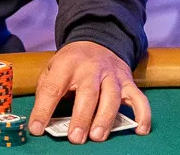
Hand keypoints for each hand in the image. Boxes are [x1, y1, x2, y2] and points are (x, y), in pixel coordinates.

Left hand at [26, 41, 151, 144]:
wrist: (98, 41)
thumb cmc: (72, 62)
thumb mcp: (52, 67)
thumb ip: (47, 89)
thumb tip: (43, 119)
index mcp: (67, 64)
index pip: (53, 88)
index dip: (43, 109)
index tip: (37, 129)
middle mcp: (91, 68)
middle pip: (87, 93)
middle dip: (81, 117)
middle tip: (75, 138)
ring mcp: (111, 75)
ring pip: (112, 96)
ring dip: (105, 118)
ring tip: (97, 137)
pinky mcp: (128, 82)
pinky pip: (139, 98)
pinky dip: (142, 115)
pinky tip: (139, 130)